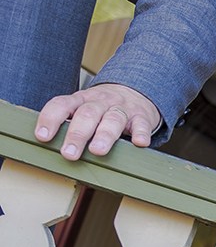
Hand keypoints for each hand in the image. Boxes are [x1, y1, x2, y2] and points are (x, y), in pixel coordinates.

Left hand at [36, 83, 162, 159]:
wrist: (134, 92)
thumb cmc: (102, 109)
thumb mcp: (82, 108)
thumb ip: (69, 122)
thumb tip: (47, 144)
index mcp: (81, 99)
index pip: (61, 105)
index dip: (50, 119)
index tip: (42, 137)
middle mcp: (100, 102)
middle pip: (87, 114)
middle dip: (77, 135)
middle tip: (69, 153)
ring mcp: (121, 108)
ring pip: (112, 119)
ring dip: (104, 135)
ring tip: (97, 151)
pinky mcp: (141, 116)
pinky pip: (141, 124)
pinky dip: (141, 133)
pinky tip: (139, 143)